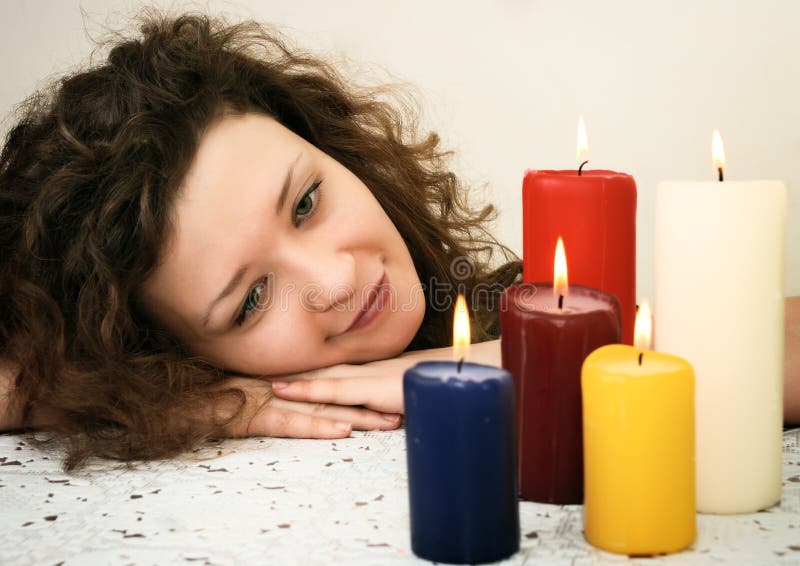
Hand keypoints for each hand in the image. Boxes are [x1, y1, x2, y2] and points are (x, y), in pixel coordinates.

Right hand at [213, 377, 401, 438]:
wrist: (188, 398)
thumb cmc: (227, 394)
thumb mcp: (267, 389)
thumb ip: (294, 389)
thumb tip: (315, 393)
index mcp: (296, 380)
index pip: (340, 383)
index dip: (370, 388)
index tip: (398, 392)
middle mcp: (292, 387)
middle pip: (341, 394)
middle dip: (376, 402)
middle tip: (407, 407)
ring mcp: (278, 401)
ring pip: (326, 409)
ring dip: (360, 416)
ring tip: (389, 423)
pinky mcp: (261, 417)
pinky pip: (295, 423)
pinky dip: (319, 427)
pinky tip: (342, 430)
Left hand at [268, 339, 502, 413]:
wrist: (476, 372)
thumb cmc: (450, 381)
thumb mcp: (418, 389)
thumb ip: (400, 393)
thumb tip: (388, 405)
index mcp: (374, 369)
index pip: (330, 366)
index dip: (299, 367)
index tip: (268, 367)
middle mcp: (366, 369)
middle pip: (316, 367)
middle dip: (281, 369)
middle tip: (241, 368)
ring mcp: (369, 377)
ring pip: (316, 376)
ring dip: (284, 377)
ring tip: (247, 377)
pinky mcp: (375, 389)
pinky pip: (335, 390)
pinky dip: (308, 389)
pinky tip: (284, 391)